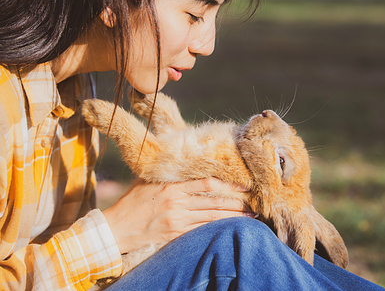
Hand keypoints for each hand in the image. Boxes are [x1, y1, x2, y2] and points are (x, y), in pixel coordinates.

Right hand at [102, 178, 252, 253]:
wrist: (115, 227)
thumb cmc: (131, 202)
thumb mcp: (147, 181)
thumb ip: (168, 175)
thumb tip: (184, 163)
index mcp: (172, 187)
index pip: (207, 183)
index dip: (228, 184)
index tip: (244, 185)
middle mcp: (177, 203)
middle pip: (214, 202)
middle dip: (236, 203)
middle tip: (254, 204)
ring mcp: (176, 220)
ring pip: (211, 218)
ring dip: (232, 217)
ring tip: (249, 217)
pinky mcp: (174, 235)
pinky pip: (200, 231)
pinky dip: (216, 229)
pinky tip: (228, 228)